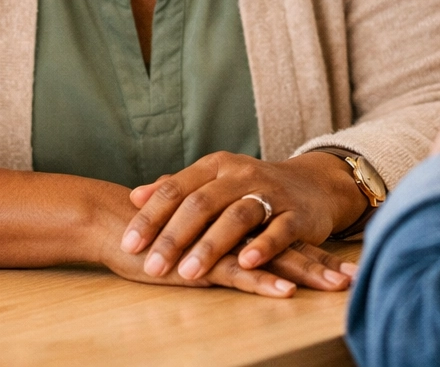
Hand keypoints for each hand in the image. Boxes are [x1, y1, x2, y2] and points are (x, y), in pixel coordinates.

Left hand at [119, 151, 364, 288]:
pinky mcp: (296, 214)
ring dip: (212, 245)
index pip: (177, 188)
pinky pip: (279, 229)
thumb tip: (134, 195)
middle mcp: (242, 174)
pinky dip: (263, 246)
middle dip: (175, 236)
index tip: (128, 244)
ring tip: (190, 273)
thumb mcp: (214, 182)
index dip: (151, 216)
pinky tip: (247, 263)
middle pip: (203, 202)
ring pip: (238, 215)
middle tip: (153, 266)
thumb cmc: (251, 188)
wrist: (311, 185)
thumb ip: (177, 188)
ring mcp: (270, 193)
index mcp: (217, 166)